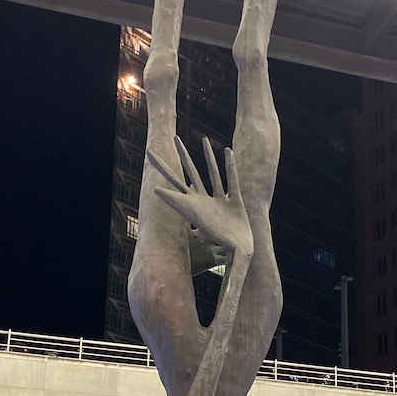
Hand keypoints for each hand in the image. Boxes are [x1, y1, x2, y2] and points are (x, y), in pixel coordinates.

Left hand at [148, 136, 253, 261]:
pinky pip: (232, 179)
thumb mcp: (209, 249)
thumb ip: (199, 245)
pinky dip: (230, 165)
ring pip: (212, 172)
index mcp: (196, 212)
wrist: (245, 256)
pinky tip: (227, 151)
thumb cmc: (224, 255)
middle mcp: (206, 203)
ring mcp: (221, 200)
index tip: (151, 158)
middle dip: (182, 157)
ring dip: (208, 157)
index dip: (165, 176)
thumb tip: (180, 238)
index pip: (175, 190)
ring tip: (203, 139)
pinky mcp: (237, 200)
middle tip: (171, 138)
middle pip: (190, 174)